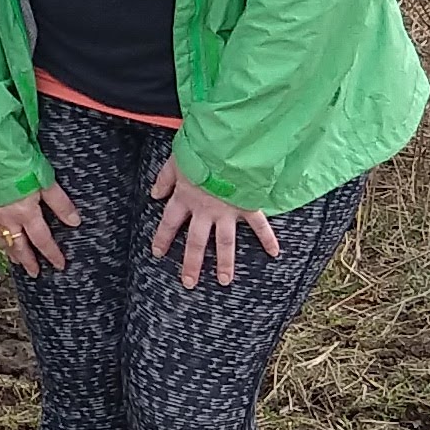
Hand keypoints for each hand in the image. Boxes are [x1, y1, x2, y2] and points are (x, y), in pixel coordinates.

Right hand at [0, 181, 82, 275]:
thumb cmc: (15, 165)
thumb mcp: (45, 181)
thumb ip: (60, 203)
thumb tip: (75, 222)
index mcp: (26, 214)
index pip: (42, 240)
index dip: (52, 254)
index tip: (59, 265)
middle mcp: (8, 219)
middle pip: (19, 246)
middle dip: (28, 261)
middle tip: (34, 272)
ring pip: (2, 240)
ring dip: (11, 252)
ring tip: (16, 260)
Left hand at [148, 160, 283, 288]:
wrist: (226, 145)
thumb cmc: (200, 150)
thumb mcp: (176, 160)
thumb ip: (165, 179)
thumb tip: (154, 195)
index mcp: (185, 198)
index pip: (170, 223)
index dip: (163, 238)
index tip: (158, 254)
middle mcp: (205, 210)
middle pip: (196, 241)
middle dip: (192, 264)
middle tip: (189, 283)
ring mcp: (227, 211)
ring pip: (224, 242)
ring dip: (224, 262)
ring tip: (224, 281)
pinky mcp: (247, 205)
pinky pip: (259, 225)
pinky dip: (268, 238)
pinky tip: (274, 253)